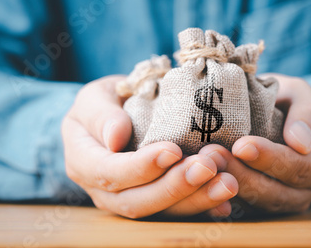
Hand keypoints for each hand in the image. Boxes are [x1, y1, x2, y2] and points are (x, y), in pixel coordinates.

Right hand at [61, 75, 237, 218]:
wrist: (114, 116)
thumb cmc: (105, 102)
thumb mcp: (95, 97)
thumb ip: (101, 114)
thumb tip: (115, 138)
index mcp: (83, 162)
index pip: (110, 172)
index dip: (142, 167)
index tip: (173, 150)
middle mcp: (103, 190)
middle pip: (137, 201)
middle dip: (176, 187)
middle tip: (209, 167)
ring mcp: (128, 201)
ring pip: (160, 212)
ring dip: (196, 200)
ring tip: (227, 183)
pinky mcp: (152, 203)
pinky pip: (176, 213)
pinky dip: (202, 210)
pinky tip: (225, 205)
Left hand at [199, 75, 310, 213]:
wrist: (276, 114)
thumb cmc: (288, 101)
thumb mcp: (302, 96)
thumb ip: (307, 114)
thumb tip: (300, 142)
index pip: (298, 167)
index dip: (269, 159)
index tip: (242, 145)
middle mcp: (306, 191)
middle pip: (274, 192)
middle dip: (240, 174)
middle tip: (212, 154)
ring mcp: (281, 202)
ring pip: (254, 203)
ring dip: (226, 186)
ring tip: (202, 164)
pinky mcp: (258, 206)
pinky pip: (239, 209)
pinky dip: (218, 198)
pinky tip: (198, 184)